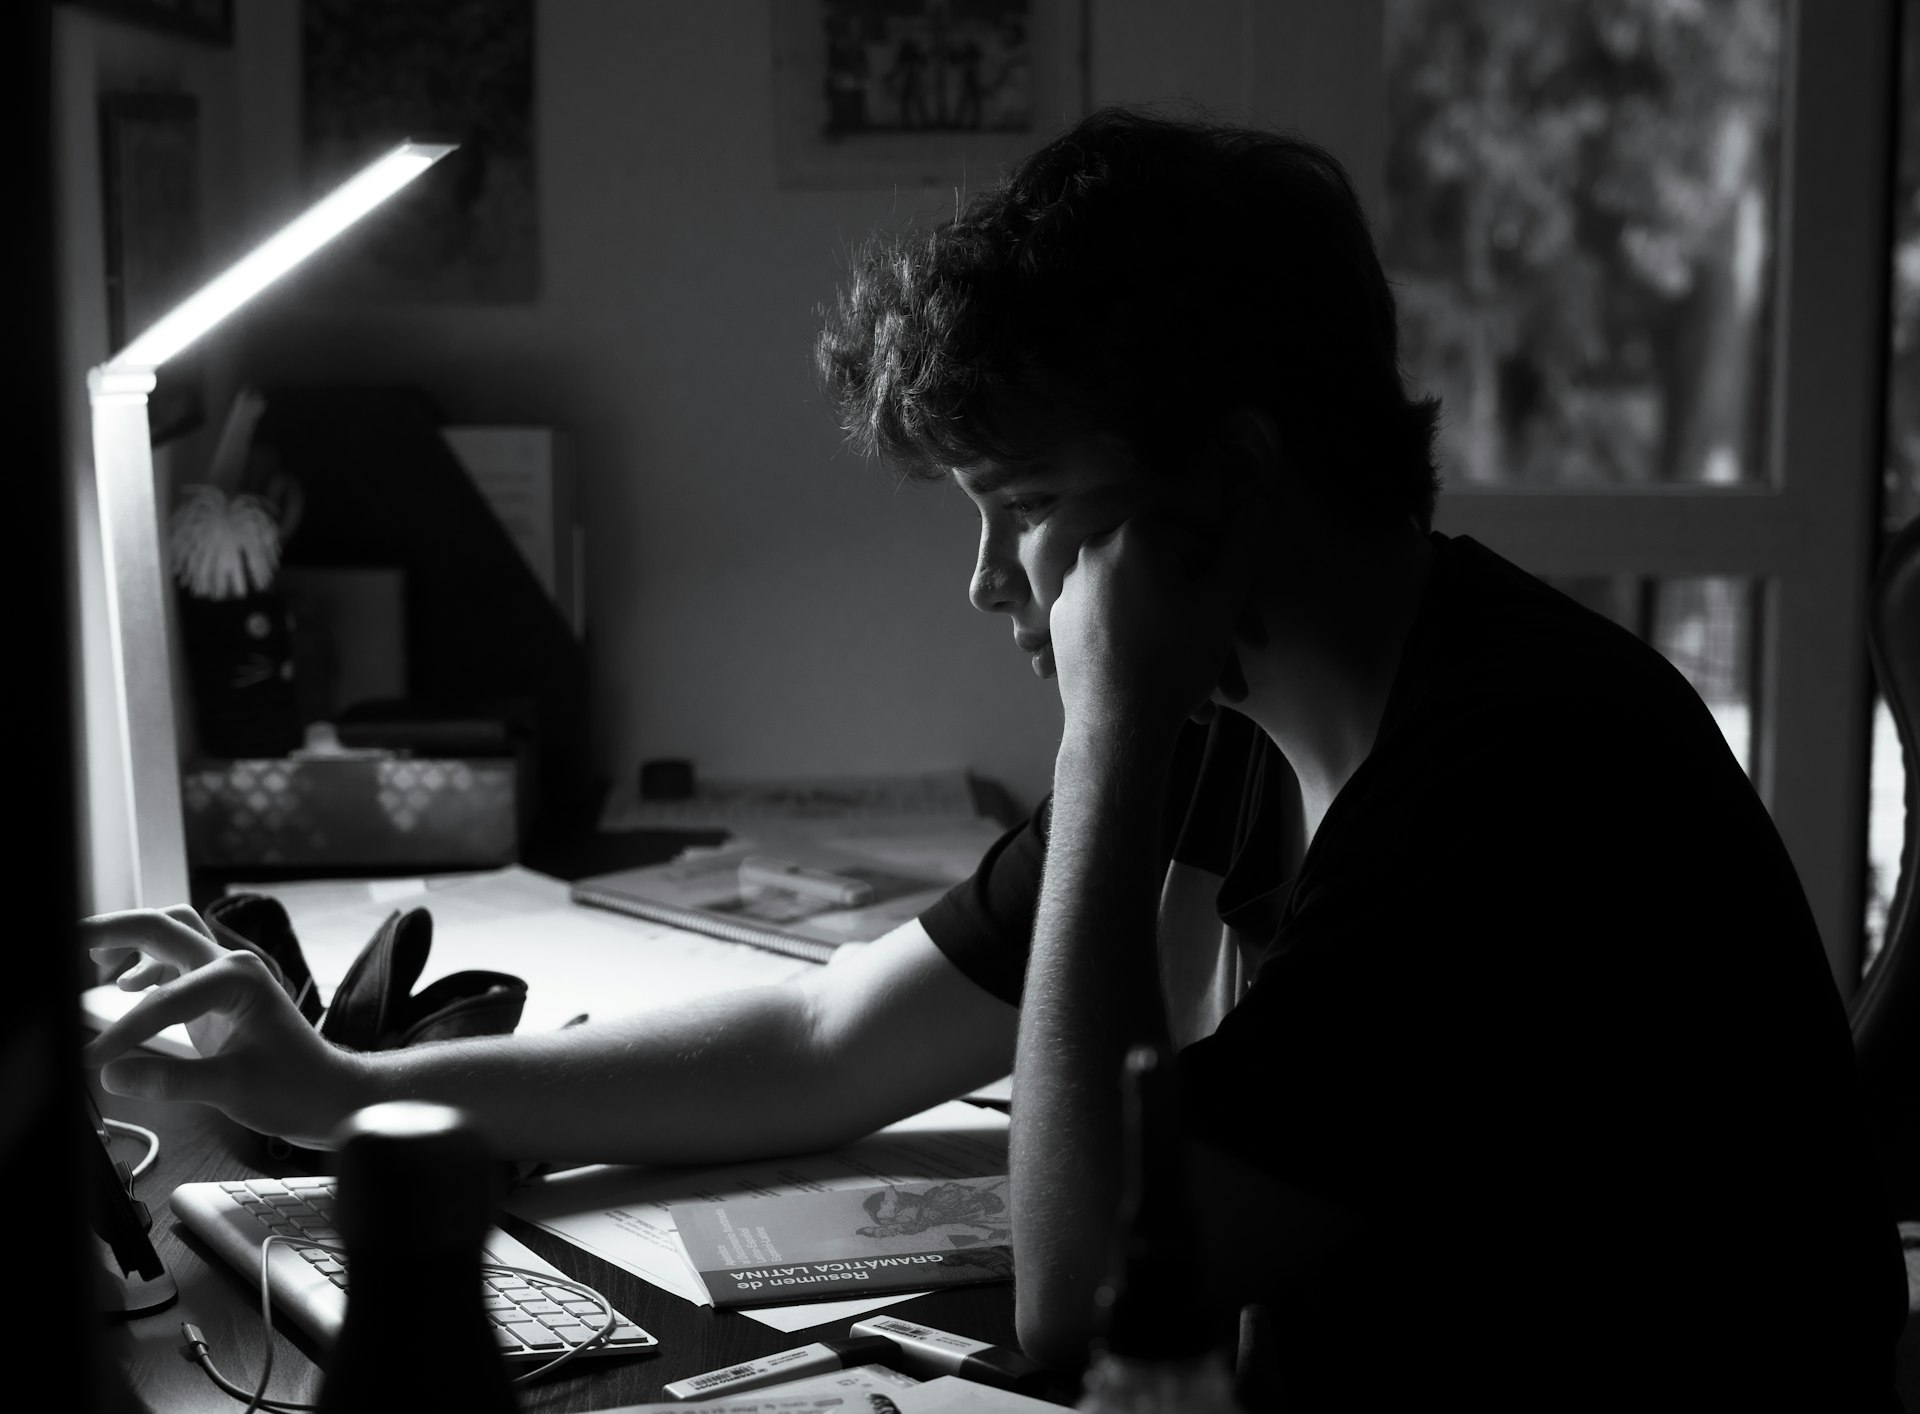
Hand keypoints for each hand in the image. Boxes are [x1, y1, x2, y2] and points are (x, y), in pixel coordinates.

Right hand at [82, 906, 365, 1147]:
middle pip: (164, 925)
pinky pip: (176, 961)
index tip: (90, 1059)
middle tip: (68, 937)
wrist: (326, 1092)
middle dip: (114, 929)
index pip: (163, 999)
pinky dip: (145, 963)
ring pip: (171, 934)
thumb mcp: (231, 1089)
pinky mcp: (219, 990)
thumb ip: (171, 1080)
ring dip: (130, 939)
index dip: (122, 1031)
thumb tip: (113, 1074)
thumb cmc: (293, 1088)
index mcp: (240, 979)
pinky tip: (124, 986)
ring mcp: (227, 974)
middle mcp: (233, 965)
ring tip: (88, 958)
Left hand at [1049, 480, 1266, 742]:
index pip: (1202, 548)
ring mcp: (1072, 587)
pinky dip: (1146, 645)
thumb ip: (1243, 548)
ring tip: (1212, 694)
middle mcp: (1094, 551)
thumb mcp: (1222, 601)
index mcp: (1133, 533)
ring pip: (1145, 606)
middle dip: (1211, 627)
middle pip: (1170, 579)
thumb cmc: (1175, 662)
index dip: (1235, 592)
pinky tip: (1170, 685)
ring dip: (1184, 644)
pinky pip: (1116, 624)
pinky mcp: (1063, 622)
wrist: (1116, 729)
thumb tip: (1259, 501)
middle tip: (1240, 671)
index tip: (1253, 637)